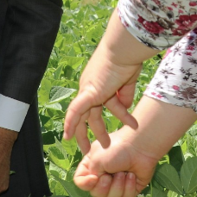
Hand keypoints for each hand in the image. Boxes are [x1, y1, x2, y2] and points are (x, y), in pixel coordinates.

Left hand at [63, 10, 155, 152]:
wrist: (124, 49)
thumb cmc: (128, 59)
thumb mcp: (128, 82)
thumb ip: (125, 95)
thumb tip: (125, 108)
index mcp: (98, 84)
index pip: (98, 104)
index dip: (97, 119)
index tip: (100, 131)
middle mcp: (90, 87)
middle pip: (89, 114)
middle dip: (93, 131)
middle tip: (97, 146)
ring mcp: (88, 90)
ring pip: (87, 117)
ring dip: (97, 132)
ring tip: (105, 146)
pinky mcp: (89, 92)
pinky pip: (76, 110)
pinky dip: (71, 123)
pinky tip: (68, 137)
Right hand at [73, 129, 160, 196]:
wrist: (140, 147)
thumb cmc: (116, 148)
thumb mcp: (96, 158)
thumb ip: (89, 174)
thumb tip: (94, 183)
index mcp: (92, 165)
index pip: (80, 181)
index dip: (85, 184)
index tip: (94, 178)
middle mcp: (103, 175)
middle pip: (96, 193)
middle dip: (103, 187)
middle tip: (109, 176)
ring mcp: (117, 183)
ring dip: (117, 186)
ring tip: (123, 173)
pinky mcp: (130, 188)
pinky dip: (129, 186)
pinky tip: (132, 175)